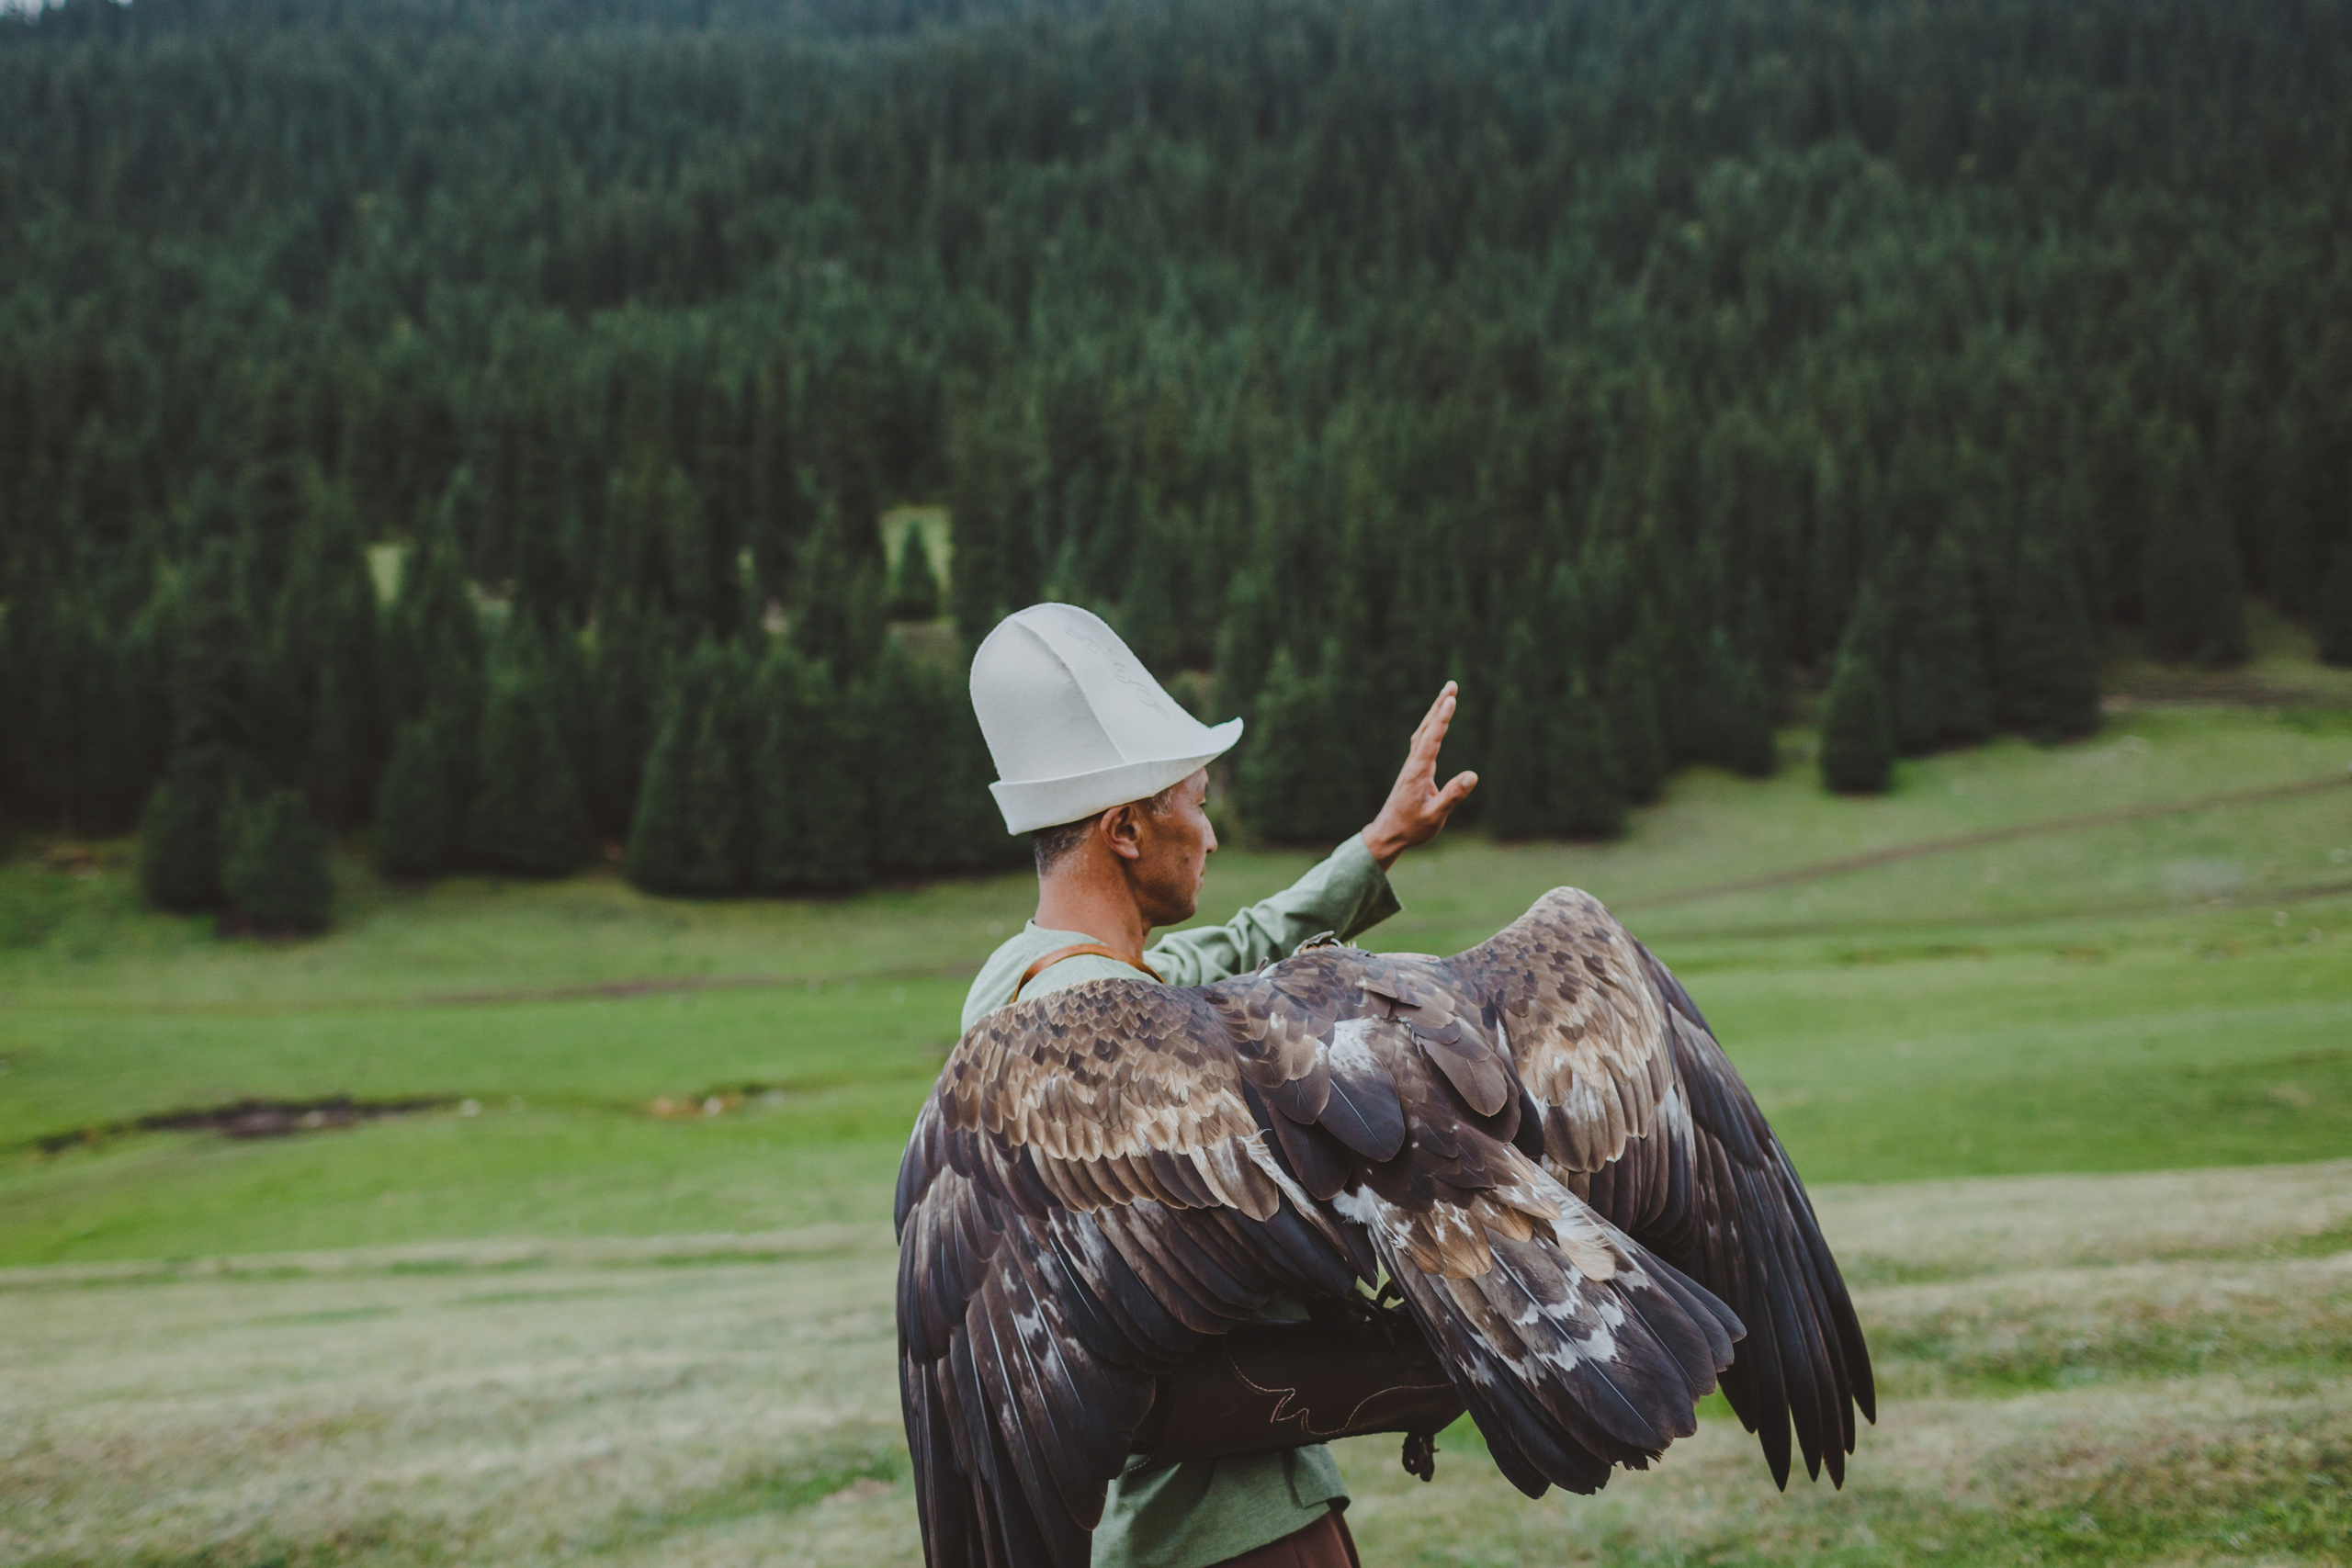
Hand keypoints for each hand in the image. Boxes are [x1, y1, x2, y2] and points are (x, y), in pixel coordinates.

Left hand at [1362, 682, 1477, 870]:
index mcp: (1418, 771)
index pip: (1432, 739)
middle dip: (1439, 706)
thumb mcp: (1435, 816)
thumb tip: (1472, 776)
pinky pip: (1422, 740)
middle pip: (1426, 727)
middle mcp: (1413, 763)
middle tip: (1452, 685)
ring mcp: (1411, 765)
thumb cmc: (1412, 827)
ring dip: (1434, 713)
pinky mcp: (1412, 769)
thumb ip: (1452, 796)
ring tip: (1448, 696)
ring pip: (1423, 732)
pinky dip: (1430, 726)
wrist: (1388, 834)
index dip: (1442, 718)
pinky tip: (1435, 723)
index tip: (1451, 699)